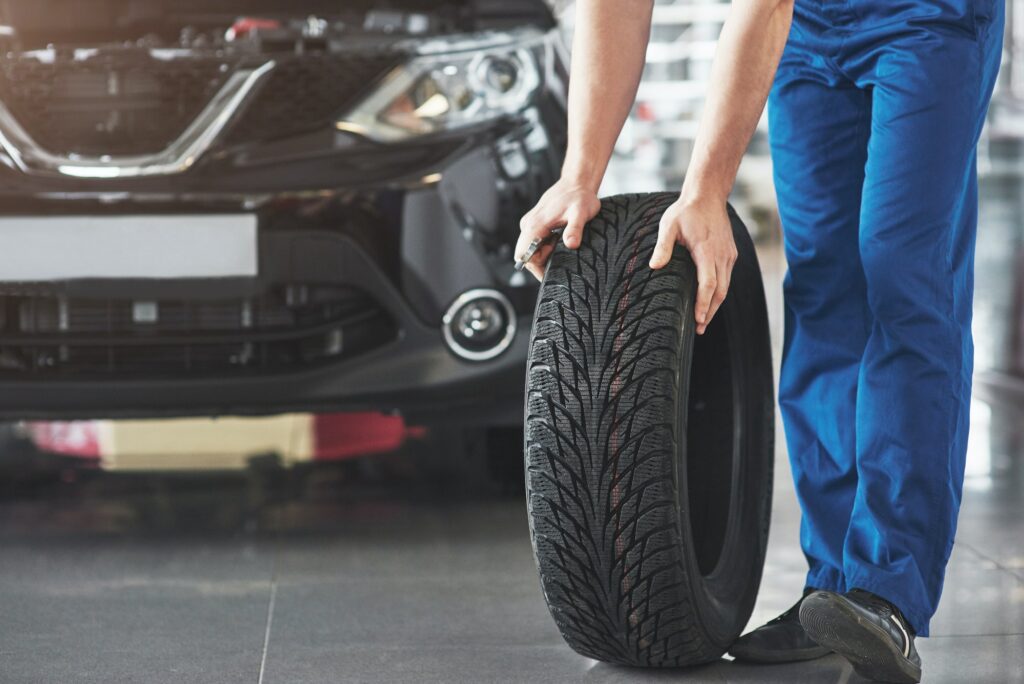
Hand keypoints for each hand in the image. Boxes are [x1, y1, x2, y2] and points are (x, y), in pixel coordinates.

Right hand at [515, 178, 600, 280]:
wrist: (577, 182)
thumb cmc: (579, 197)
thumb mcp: (581, 214)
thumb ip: (575, 229)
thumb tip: (571, 244)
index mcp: (534, 225)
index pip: (524, 256)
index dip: (537, 266)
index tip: (554, 264)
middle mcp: (528, 225)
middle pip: (526, 256)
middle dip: (542, 262)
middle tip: (562, 255)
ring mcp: (530, 224)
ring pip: (530, 250)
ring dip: (545, 254)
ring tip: (561, 244)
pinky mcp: (535, 224)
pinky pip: (535, 243)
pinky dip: (546, 247)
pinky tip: (559, 240)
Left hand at [649, 196, 736, 334]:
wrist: (708, 195)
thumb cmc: (686, 211)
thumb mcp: (669, 225)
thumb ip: (663, 246)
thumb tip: (654, 266)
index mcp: (707, 251)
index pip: (708, 284)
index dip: (703, 304)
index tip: (697, 320)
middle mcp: (722, 255)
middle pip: (720, 291)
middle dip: (709, 312)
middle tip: (699, 329)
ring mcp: (729, 255)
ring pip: (725, 287)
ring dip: (715, 305)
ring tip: (703, 321)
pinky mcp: (730, 254)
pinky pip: (727, 278)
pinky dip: (719, 293)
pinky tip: (710, 302)